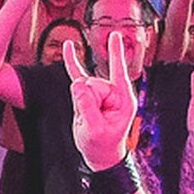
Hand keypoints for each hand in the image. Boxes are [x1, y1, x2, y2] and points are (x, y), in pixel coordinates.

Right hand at [62, 37, 139, 170]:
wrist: (100, 156)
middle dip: (86, 100)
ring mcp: (101, 93)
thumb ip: (86, 106)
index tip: (114, 36)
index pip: (118, 73)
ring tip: (86, 119)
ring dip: (79, 102)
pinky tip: (69, 49)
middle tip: (90, 119)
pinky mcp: (89, 95)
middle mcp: (114, 93)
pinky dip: (73, 63)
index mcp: (124, 99)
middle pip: (93, 83)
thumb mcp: (95, 129)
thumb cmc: (102, 146)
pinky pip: (79, 77)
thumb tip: (77, 84)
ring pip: (82, 84)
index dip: (116, 54)